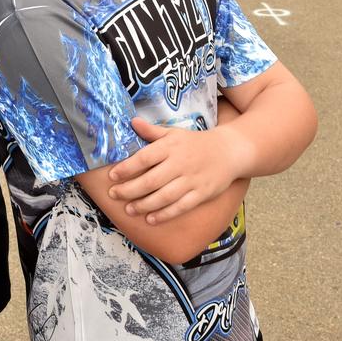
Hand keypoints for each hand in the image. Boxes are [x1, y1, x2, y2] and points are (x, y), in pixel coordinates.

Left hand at [107, 117, 241, 223]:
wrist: (229, 151)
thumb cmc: (196, 143)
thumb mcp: (174, 133)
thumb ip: (152, 131)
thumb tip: (132, 122)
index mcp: (171, 146)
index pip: (144, 158)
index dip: (127, 167)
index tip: (112, 175)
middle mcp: (180, 164)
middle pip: (151, 180)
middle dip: (130, 189)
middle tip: (114, 194)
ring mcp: (191, 180)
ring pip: (164, 196)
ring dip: (144, 205)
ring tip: (128, 209)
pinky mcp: (201, 194)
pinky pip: (180, 207)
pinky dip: (165, 214)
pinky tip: (150, 219)